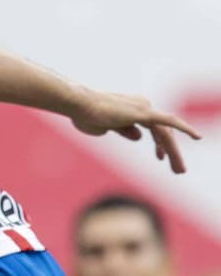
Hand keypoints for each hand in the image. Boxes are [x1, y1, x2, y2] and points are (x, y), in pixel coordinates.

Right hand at [69, 90, 200, 173]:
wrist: (78, 105)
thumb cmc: (85, 115)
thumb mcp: (105, 128)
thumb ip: (124, 131)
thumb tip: (140, 137)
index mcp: (133, 109)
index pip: (153, 128)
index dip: (159, 144)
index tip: (160, 158)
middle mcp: (142, 106)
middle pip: (163, 132)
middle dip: (171, 152)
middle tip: (178, 170)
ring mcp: (143, 108)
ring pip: (165, 133)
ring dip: (174, 152)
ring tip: (178, 170)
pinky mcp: (143, 113)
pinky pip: (168, 121)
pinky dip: (184, 128)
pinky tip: (197, 137)